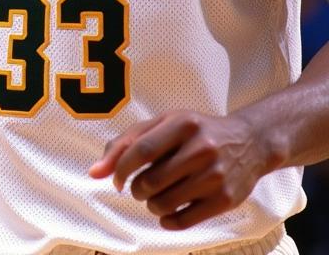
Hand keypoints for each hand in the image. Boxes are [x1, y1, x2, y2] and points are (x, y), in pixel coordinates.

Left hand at [88, 109, 278, 230]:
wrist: (250, 142)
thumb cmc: (195, 131)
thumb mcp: (163, 124)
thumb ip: (127, 142)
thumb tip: (94, 173)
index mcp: (181, 124)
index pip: (140, 150)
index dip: (120, 168)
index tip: (116, 180)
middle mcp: (200, 148)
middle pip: (150, 180)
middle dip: (136, 189)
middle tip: (139, 187)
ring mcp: (215, 176)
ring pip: (164, 203)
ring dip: (150, 204)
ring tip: (154, 196)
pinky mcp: (225, 200)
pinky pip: (184, 221)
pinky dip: (167, 220)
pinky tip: (166, 212)